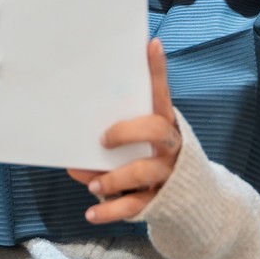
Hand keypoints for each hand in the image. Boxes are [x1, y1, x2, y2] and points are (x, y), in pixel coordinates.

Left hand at [67, 39, 179, 222]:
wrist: (188, 199)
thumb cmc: (149, 159)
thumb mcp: (137, 145)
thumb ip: (111, 143)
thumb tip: (71, 158)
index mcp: (166, 124)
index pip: (162, 94)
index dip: (158, 70)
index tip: (152, 44)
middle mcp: (171, 147)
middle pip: (157, 130)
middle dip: (128, 132)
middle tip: (104, 139)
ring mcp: (167, 174)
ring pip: (144, 172)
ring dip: (115, 178)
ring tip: (93, 183)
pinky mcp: (160, 201)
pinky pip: (136, 206)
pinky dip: (110, 211)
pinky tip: (91, 214)